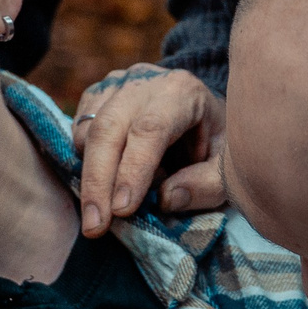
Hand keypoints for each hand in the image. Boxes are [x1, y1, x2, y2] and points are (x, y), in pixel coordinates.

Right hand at [72, 64, 225, 234]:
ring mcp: (115, 85)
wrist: (202, 110)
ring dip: (90, 177)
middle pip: (109, 128)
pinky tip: (102, 186)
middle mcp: (143, 82)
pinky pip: (78, 131)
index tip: (122, 210)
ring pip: (87, 131)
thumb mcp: (229, 166)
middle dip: (98, 181)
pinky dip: (84, 163)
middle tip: (95, 226)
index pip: (150, 129)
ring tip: (104, 213)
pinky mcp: (96, 96)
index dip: (133, 170)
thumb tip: (167, 199)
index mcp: (182, 92)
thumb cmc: (215, 142)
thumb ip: (207, 184)